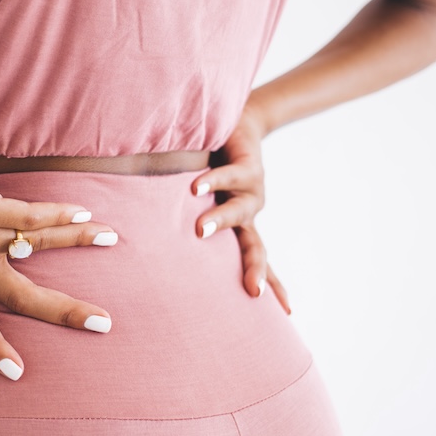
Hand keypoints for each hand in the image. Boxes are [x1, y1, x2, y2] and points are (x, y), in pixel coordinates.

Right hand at [188, 100, 291, 314]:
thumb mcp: (201, 203)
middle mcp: (249, 213)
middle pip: (256, 247)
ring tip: (199, 231)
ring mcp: (251, 189)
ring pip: (239, 212)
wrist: (239, 122)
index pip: (257, 259)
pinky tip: (194, 188)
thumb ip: (184, 224)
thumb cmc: (212, 166)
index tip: (287, 313)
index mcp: (242, 227)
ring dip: (219, 221)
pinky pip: (229, 176)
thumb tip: (148, 252)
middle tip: (253, 292)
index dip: (271, 283)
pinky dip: (212, 182)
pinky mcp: (247, 165)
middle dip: (256, 269)